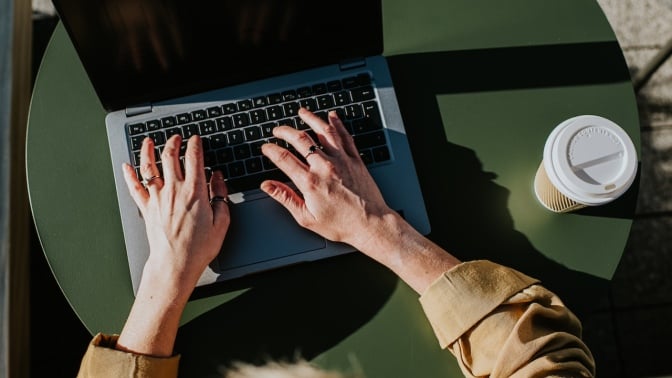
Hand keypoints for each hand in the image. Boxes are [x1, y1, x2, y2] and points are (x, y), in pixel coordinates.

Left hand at [117, 134, 229, 356]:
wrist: (175, 264)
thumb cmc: (199, 248)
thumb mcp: (222, 222)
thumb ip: (220, 195)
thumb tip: (218, 178)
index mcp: (195, 191)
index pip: (194, 158)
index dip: (195, 145)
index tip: (196, 140)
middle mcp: (174, 190)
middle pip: (170, 157)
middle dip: (173, 143)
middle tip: (176, 137)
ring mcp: (158, 198)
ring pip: (149, 167)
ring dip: (148, 151)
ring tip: (149, 142)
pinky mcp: (147, 209)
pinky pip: (135, 188)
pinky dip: (129, 175)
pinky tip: (126, 167)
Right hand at [260, 108, 394, 251]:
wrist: (370, 224)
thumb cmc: (341, 224)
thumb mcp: (307, 218)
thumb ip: (286, 198)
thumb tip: (268, 186)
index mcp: (310, 182)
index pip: (284, 158)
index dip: (271, 150)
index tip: (266, 147)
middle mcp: (325, 167)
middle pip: (301, 140)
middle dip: (285, 131)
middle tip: (278, 130)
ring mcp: (342, 161)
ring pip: (323, 132)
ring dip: (311, 119)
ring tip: (302, 113)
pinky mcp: (355, 160)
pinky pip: (345, 136)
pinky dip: (337, 124)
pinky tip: (332, 117)